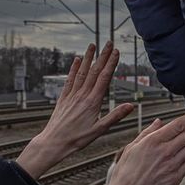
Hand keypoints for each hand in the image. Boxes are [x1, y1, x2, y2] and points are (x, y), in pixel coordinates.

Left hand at [16, 42, 134, 179]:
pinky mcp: (64, 98)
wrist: (54, 142)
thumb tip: (131, 106)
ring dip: (88, 58)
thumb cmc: (77, 139)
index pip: (104, 78)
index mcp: (93, 102)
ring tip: (92, 45)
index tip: (116, 52)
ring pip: (82, 72)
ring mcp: (72, 95)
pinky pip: (70, 80)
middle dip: (103, 56)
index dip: (111, 63)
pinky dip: (74, 69)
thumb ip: (115, 116)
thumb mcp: (99, 130)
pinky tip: (76, 60)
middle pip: (94, 71)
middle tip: (109, 43)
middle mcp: (82, 95)